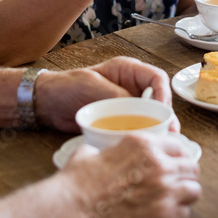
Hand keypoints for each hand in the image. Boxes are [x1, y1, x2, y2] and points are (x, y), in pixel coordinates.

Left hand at [35, 57, 175, 132]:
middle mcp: (132, 87)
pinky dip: (142, 137)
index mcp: (128, 71)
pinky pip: (137, 128)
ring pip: (151, 116)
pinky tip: (145, 146)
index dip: (163, 94)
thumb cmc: (67, 87)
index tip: (161, 111)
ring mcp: (127, 105)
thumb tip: (139, 110)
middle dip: (165, 116)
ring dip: (157, 128)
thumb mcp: (92, 87)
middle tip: (169, 133)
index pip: (156, 78)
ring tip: (162, 143)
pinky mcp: (120, 121)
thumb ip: (116, 96)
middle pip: (158, 99)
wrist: (48, 103)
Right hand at [54, 134, 200, 217]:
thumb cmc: (78, 181)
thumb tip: (102, 152)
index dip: (177, 156)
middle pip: (191, 167)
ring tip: (175, 199)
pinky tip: (164, 214)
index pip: (178, 145)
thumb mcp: (92, 151)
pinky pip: (185, 213)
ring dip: (185, 194)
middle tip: (177, 182)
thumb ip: (109, 149)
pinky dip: (177, 214)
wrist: (73, 209)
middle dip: (185, 174)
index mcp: (144, 144)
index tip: (174, 163)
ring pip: (194, 190)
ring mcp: (164, 190)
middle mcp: (160, 164)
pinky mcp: (163, 215)